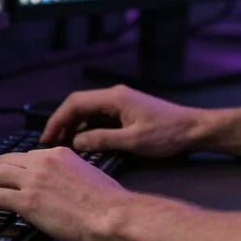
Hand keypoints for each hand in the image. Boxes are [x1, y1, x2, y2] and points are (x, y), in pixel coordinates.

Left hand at [0, 145, 128, 240]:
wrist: (111, 214)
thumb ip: (69, 175)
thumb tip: (61, 189)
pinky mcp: (28, 200)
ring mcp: (34, 179)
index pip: (26, 157)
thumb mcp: (87, 176)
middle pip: (5, 160)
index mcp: (58, 153)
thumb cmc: (108, 202)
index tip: (7, 182)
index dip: (12, 170)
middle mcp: (43, 161)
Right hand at [41, 83, 202, 157]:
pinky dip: (88, 126)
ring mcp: (122, 101)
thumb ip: (103, 140)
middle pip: (80, 104)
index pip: (76, 103)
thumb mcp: (133, 142)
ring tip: (63, 145)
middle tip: (50, 143)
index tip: (46, 137)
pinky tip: (84, 142)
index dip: (58, 119)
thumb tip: (76, 142)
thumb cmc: (166, 134)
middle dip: (62, 121)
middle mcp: (115, 95)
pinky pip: (100, 115)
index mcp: (114, 98)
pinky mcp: (127, 110)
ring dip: (74, 125)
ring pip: (89, 109)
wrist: (193, 128)